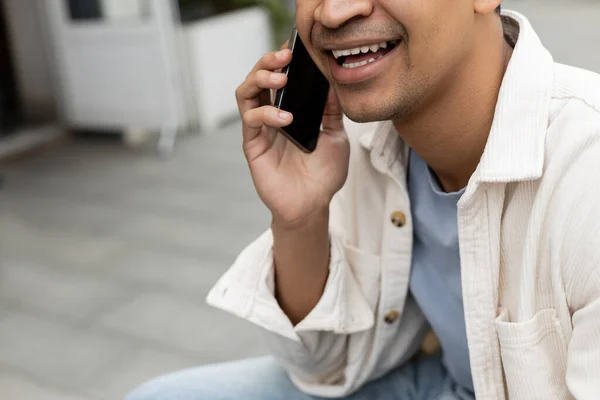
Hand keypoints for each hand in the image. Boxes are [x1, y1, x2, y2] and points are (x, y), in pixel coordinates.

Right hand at [235, 49, 349, 227]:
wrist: (313, 204)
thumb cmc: (323, 173)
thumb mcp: (335, 136)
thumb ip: (331, 110)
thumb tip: (334, 80)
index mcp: (290, 109)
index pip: (280, 77)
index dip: (283, 59)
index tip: (297, 48)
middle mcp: (271, 116)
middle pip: (258, 78)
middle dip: (268, 61)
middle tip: (286, 56)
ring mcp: (260, 129)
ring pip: (246, 92)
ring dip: (260, 78)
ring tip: (280, 77)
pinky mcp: (252, 145)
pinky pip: (251, 120)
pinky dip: (266, 113)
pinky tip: (286, 118)